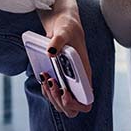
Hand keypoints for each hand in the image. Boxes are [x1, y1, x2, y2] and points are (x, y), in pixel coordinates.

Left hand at [37, 0, 92, 117]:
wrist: (61, 21)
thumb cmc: (67, 26)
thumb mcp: (63, 30)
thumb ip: (58, 40)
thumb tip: (50, 52)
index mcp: (85, 73)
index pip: (86, 101)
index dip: (75, 104)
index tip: (64, 94)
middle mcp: (78, 81)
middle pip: (71, 108)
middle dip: (59, 102)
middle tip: (52, 84)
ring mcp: (68, 81)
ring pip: (61, 104)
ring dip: (51, 97)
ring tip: (46, 78)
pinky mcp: (59, 78)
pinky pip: (53, 94)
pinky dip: (46, 90)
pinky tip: (43, 77)